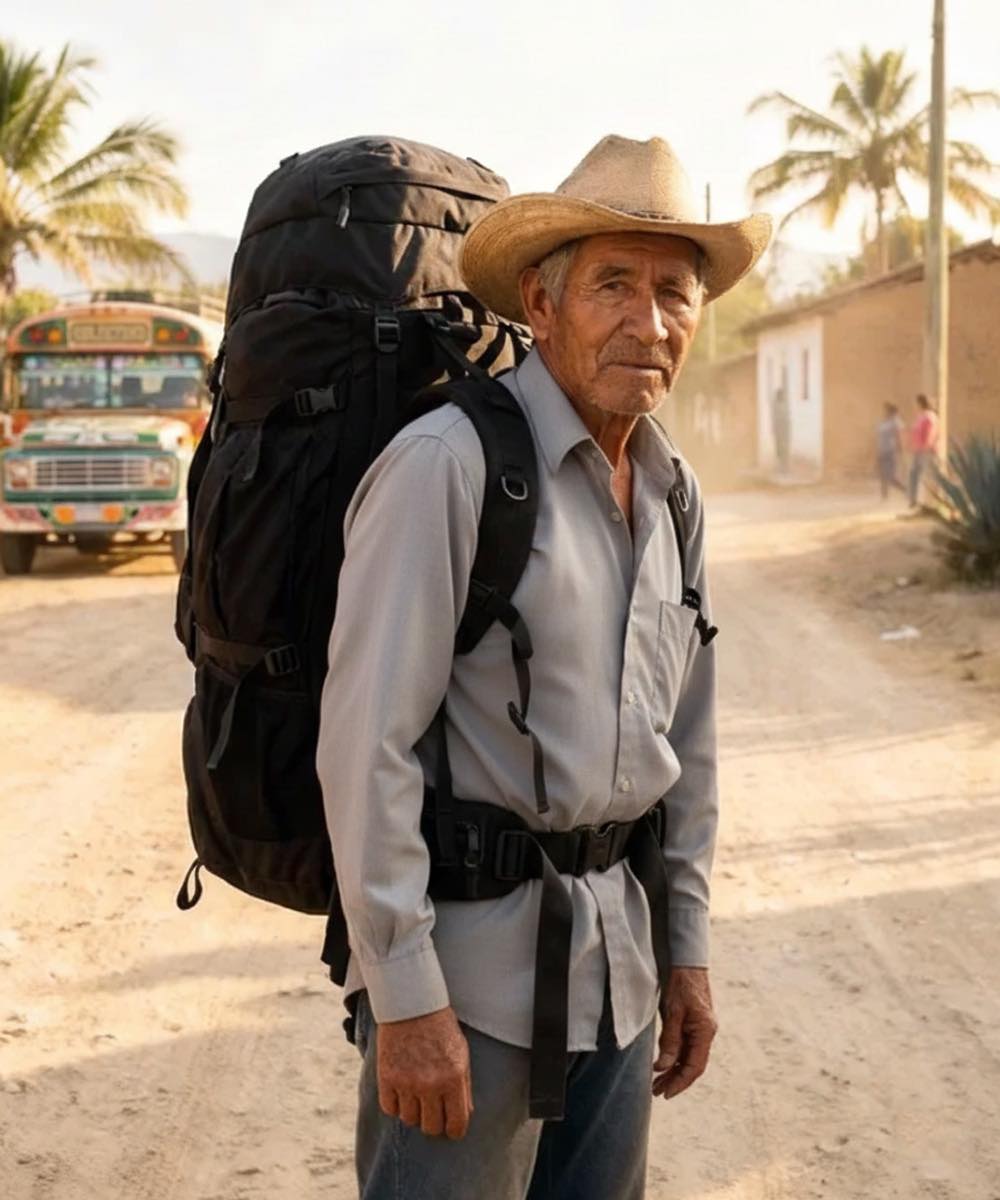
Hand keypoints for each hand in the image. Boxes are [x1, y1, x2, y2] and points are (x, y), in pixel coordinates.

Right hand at [376, 1006, 472, 1138]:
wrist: (412, 1005)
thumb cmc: (440, 1028)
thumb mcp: (461, 1053)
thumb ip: (464, 1086)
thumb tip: (465, 1114)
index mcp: (453, 1078)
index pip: (456, 1124)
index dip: (454, 1130)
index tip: (451, 1128)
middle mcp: (430, 1084)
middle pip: (431, 1127)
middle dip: (434, 1122)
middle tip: (432, 1111)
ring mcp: (407, 1082)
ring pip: (409, 1119)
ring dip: (413, 1111)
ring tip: (416, 1094)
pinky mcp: (387, 1078)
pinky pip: (390, 1108)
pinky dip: (395, 1104)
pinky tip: (401, 1090)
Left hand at [652, 967, 716, 1099]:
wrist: (688, 963)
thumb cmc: (681, 984)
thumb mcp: (673, 1012)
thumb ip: (670, 1040)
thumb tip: (663, 1067)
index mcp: (705, 1032)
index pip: (694, 1066)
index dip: (680, 1082)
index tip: (665, 1093)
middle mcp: (706, 1033)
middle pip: (692, 1065)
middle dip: (675, 1080)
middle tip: (656, 1092)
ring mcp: (701, 1029)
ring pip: (688, 1057)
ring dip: (673, 1071)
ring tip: (657, 1083)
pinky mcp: (694, 1024)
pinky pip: (686, 1047)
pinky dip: (675, 1058)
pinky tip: (663, 1064)